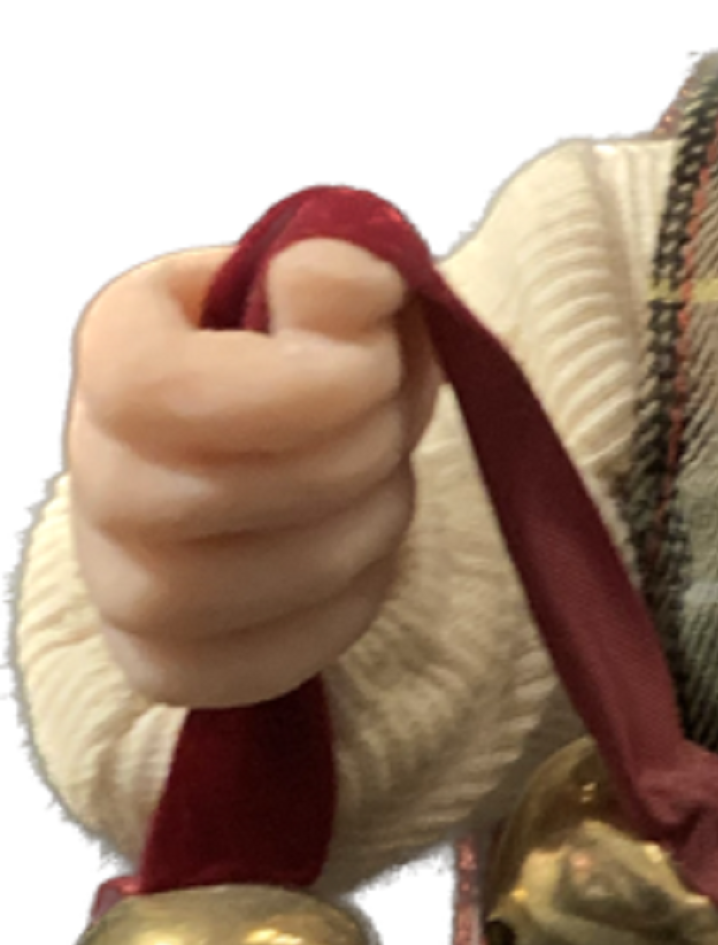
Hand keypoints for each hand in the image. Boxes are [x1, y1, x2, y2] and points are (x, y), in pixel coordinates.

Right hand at [65, 238, 437, 706]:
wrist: (309, 445)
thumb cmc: (317, 358)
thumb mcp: (345, 289)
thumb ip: (342, 274)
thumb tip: (342, 277)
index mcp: (120, 348)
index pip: (152, 389)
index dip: (284, 390)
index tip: (369, 365)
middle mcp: (98, 466)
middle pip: (196, 498)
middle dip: (339, 461)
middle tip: (391, 422)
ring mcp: (119, 575)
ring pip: (219, 592)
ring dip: (349, 536)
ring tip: (385, 486)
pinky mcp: (163, 657)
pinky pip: (239, 669)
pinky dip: (332, 616)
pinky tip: (361, 558)